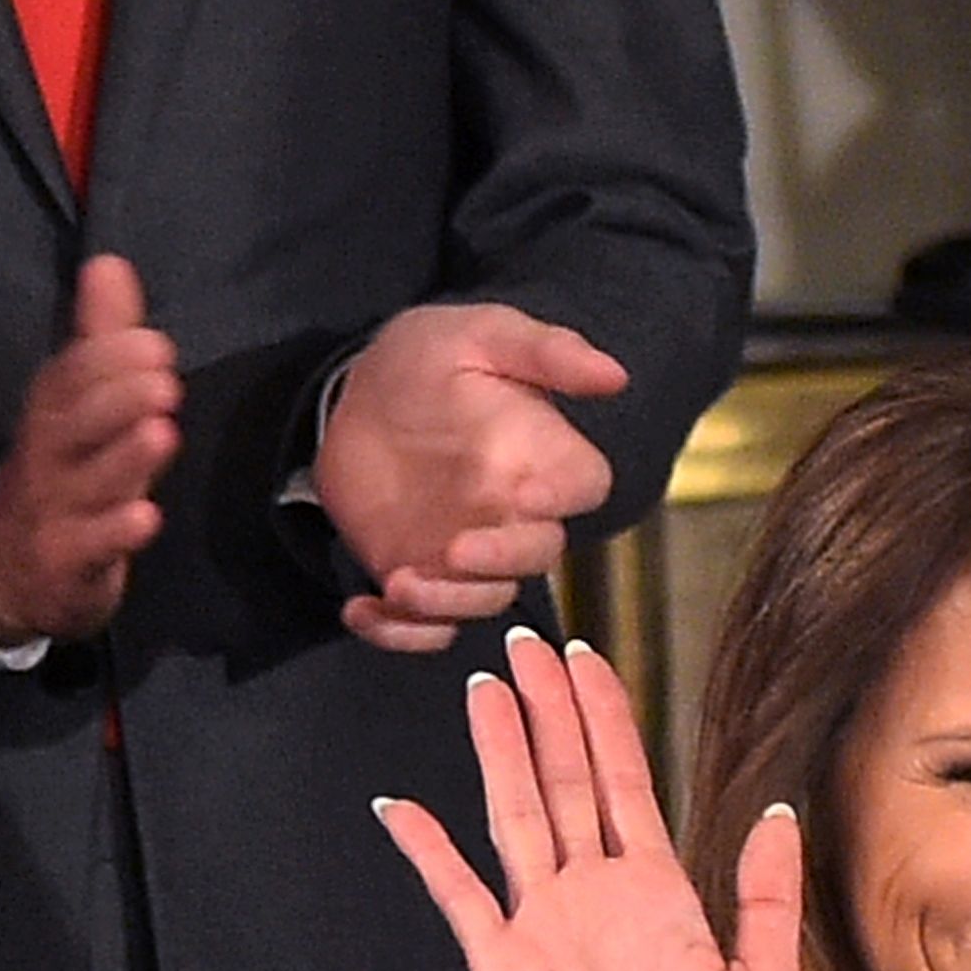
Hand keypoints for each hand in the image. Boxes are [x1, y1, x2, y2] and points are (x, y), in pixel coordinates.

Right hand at [0, 254, 179, 646]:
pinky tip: (147, 517)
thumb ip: (98, 340)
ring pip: (87, 484)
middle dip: (118, 398)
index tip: (154, 343)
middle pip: (74, 423)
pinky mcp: (66, 566)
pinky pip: (89, 549)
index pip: (70, 378)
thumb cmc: (59, 479)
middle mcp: (48, 458)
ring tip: (163, 432)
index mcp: (52, 415)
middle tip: (164, 379)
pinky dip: (116, 533)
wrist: (8, 576)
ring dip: (125, 458)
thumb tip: (111, 264)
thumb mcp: (76, 407)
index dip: (107, 359)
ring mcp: (54, 513)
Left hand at [317, 303, 624, 653]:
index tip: (528, 494)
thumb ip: (547, 352)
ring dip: (445, 604)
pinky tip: (360, 610)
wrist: (355, 396)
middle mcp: (514, 516)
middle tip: (455, 549)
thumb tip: (616, 376)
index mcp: (541, 458)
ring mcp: (469, 555)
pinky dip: (397, 634)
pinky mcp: (423, 578)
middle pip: (535, 558)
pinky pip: (424, 628)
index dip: (564, 497)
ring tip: (399, 582)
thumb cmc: (427, 359)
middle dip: (499, 563)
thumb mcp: (482, 335)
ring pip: (482, 600)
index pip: (583, 487)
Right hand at [380, 626, 801, 970]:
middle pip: (565, 778)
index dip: (606, 717)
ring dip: (499, 749)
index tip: (588, 657)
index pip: (626, 782)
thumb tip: (779, 809)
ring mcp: (544, 926)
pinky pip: (458, 894)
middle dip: (547, 707)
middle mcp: (597, 897)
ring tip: (484, 685)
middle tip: (526, 640)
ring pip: (516, 813)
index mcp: (660, 896)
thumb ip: (768, 896)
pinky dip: (428, 850)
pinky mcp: (503, 965)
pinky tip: (401, 806)